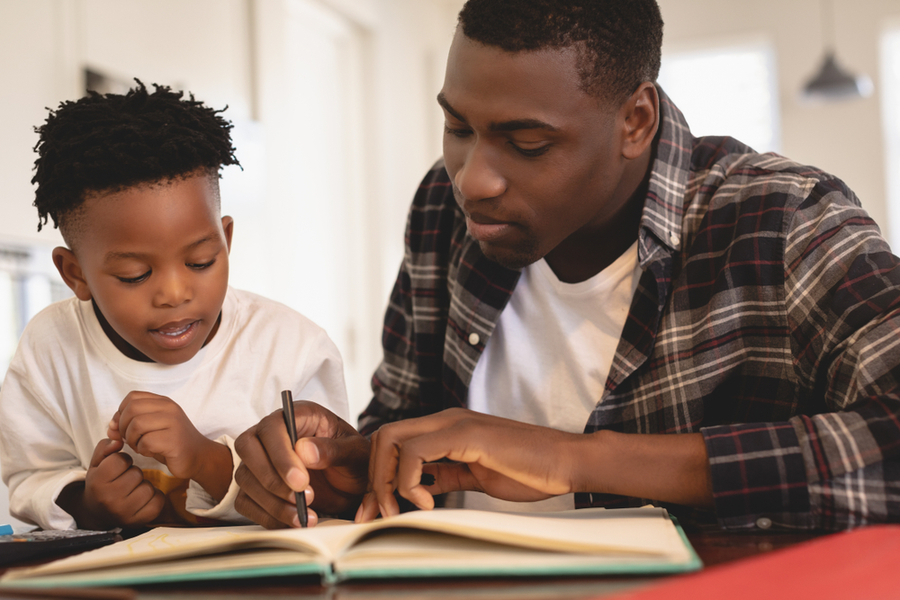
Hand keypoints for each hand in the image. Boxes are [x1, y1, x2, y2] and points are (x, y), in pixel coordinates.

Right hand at [56, 438, 164, 528]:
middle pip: (136, 474)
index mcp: (97, 483)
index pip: (120, 460)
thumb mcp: (97, 463)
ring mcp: (124, 513)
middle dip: (133, 473)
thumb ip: (105, 447)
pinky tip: (142, 498)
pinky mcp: (138, 521)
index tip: (118, 468)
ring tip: (133, 490)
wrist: (97, 513)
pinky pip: (158, 501)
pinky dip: (154, 497)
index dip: (122, 460)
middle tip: (125, 480)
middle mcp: (109, 500)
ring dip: (143, 486)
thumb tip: (119, 441)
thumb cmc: (101, 483)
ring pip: (148, 488)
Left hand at [109, 391, 232, 499]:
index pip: (132, 397)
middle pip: (131, 409)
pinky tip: (151, 452)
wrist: (198, 456)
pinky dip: (143, 450)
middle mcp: (169, 408)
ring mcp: (173, 423)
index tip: (123, 428)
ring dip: (132, 440)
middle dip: (124, 427)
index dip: (121, 413)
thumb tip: (111, 426)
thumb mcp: (150, 428)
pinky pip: (146, 442)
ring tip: (141, 446)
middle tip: (132, 439)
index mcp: (163, 402)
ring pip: (136, 425)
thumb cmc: (171, 443)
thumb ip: (130, 423)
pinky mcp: (174, 440)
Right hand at [234, 401, 369, 528]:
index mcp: (297, 416)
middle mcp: (272, 434)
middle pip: (248, 448)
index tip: (301, 480)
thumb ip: (333, 449)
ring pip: (245, 478)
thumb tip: (305, 450)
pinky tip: (293, 520)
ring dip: (272, 502)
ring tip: (304, 515)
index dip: (281, 455)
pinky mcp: (257, 486)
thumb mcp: (354, 452)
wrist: (353, 484)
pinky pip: (246, 501)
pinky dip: (266, 516)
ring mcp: (260, 460)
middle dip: (272, 479)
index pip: (273, 428)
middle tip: (303, 498)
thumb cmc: (354, 459)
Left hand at [359, 408, 715, 521]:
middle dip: (372, 478)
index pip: (392, 442)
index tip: (375, 511)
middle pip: (382, 437)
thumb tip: (417, 488)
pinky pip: (415, 452)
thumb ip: (444, 475)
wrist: (566, 461)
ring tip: (400, 509)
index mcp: (445, 427)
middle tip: (382, 512)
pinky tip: (426, 501)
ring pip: (390, 440)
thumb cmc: (528, 470)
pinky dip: (408, 480)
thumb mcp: (474, 475)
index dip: (376, 476)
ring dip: (384, 480)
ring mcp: (454, 422)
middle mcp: (444, 419)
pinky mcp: (466, 434)